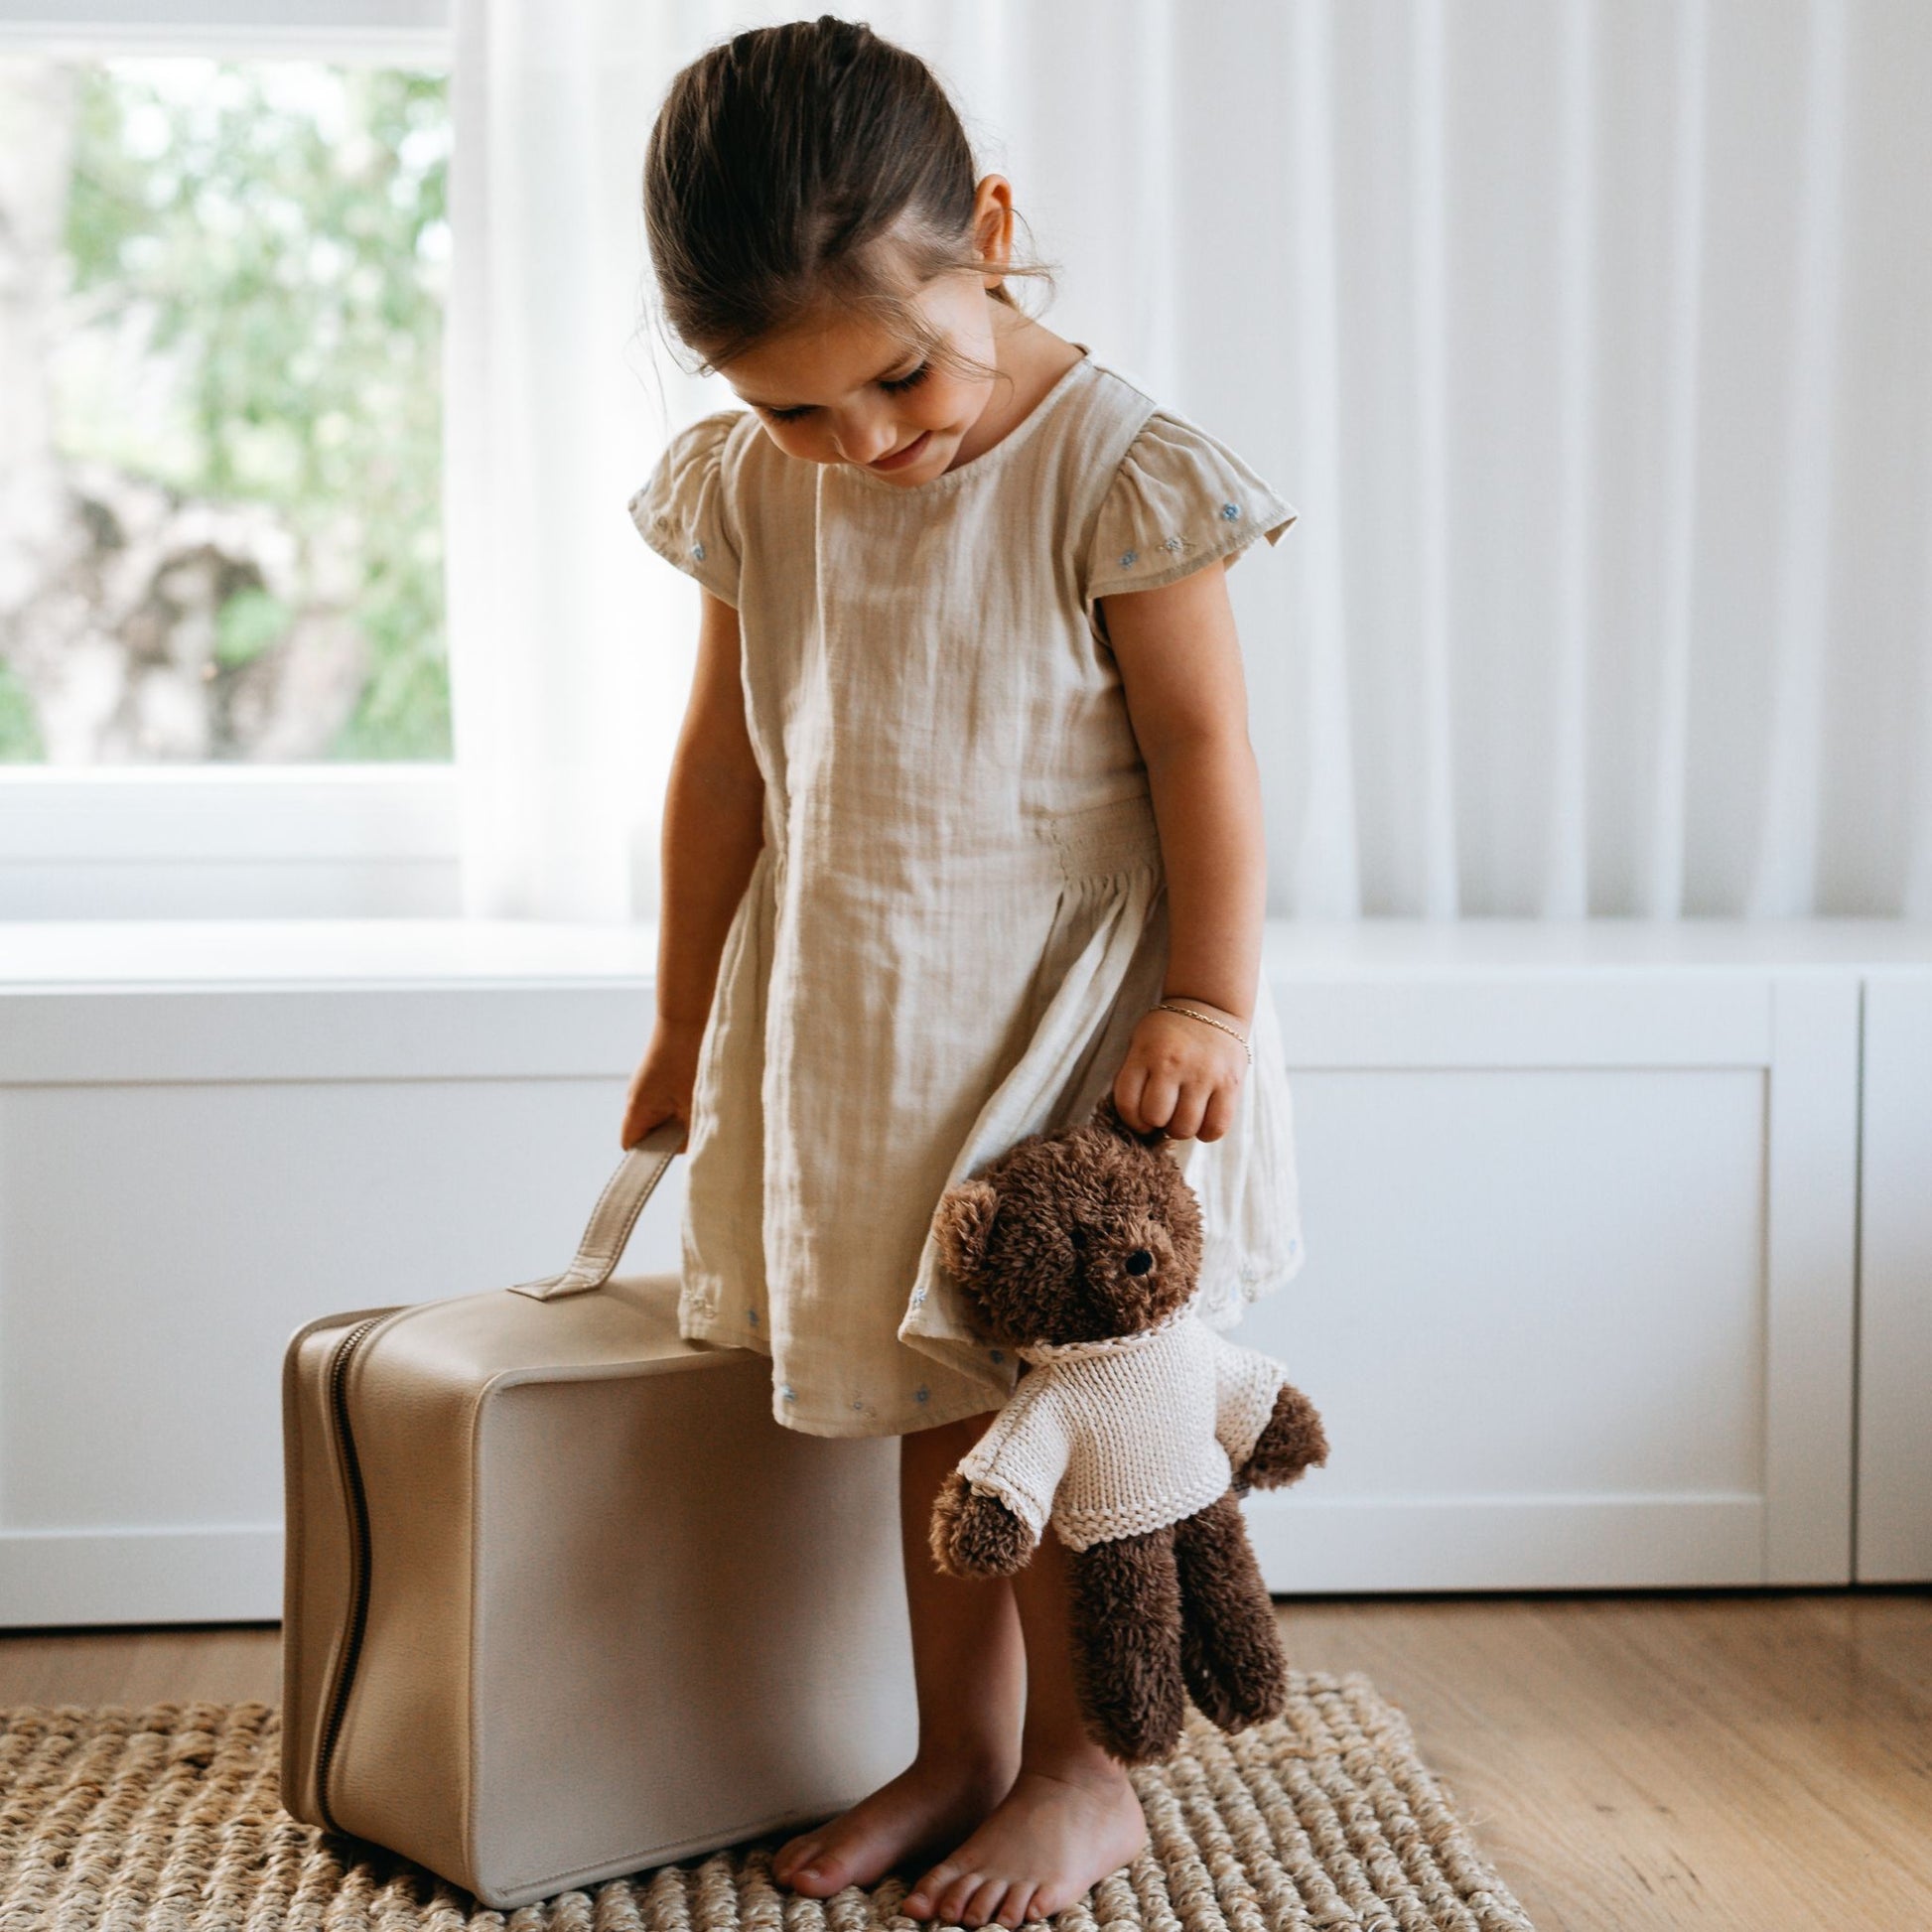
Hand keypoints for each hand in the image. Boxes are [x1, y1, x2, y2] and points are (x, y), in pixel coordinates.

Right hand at [618, 1015, 705, 1148]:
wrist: (688, 1014)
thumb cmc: (688, 1057)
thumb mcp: (694, 1102)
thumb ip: (690, 1133)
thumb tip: (691, 1149)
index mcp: (637, 1108)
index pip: (632, 1146)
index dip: (651, 1157)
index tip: (674, 1157)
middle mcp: (636, 1098)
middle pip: (650, 1133)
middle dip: (674, 1136)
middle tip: (697, 1130)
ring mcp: (648, 1086)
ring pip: (663, 1116)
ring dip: (682, 1117)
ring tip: (701, 1107)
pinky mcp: (660, 1076)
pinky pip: (669, 1100)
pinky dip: (684, 1102)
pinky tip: (700, 1093)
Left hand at [1112, 1002, 1247, 1140]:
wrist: (1210, 1005)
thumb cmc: (1168, 1033)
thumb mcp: (1140, 1043)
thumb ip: (1134, 1076)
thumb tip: (1136, 1120)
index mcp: (1145, 1054)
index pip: (1127, 1103)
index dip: (1132, 1120)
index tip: (1141, 1118)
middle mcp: (1173, 1064)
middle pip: (1156, 1118)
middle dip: (1157, 1122)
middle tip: (1166, 1112)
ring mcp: (1203, 1074)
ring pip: (1185, 1128)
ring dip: (1181, 1128)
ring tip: (1184, 1114)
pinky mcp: (1230, 1084)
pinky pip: (1216, 1128)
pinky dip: (1206, 1133)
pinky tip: (1203, 1120)